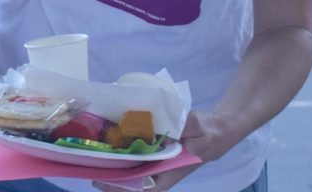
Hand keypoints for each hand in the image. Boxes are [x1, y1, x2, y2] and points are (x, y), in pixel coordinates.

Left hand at [93, 110, 229, 191]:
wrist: (218, 128)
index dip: (129, 188)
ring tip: (96, 164)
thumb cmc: (208, 131)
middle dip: (116, 181)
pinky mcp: (157, 152)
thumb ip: (180, 127)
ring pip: (136, 172)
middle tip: (93, 173)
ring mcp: (160, 162)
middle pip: (138, 182)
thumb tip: (160, 127)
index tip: (107, 183)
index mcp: (173, 170)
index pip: (150, 187)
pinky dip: (125, 155)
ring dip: (118, 170)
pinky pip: (139, 158)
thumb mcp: (197, 126)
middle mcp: (164, 169)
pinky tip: (111, 147)